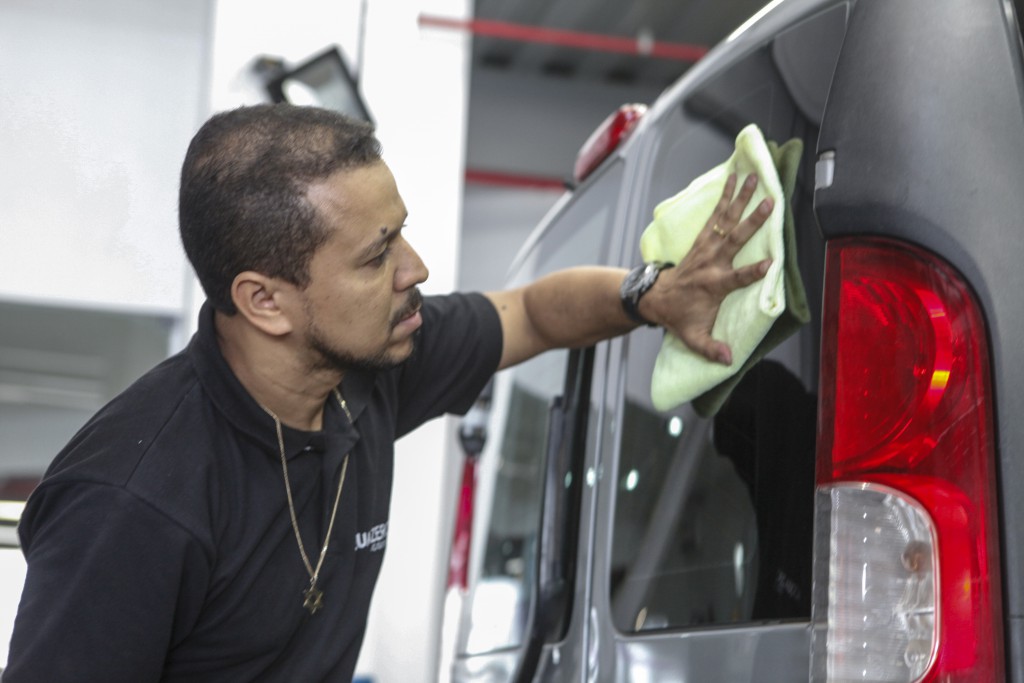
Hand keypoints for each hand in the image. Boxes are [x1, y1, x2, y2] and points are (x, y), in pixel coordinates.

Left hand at [641, 172, 773, 364]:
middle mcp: (711, 262)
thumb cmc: (678, 317)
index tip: (771, 263)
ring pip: (726, 219)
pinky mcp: (703, 239)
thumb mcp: (693, 337)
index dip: (753, 272)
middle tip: (770, 203)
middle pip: (734, 239)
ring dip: (740, 197)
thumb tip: (728, 360)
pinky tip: (735, 177)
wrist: (654, 298)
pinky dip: (725, 195)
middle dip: (752, 221)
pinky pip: (716, 214)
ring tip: (754, 176)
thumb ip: (711, 348)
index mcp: (713, 285)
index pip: (737, 278)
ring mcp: (706, 248)